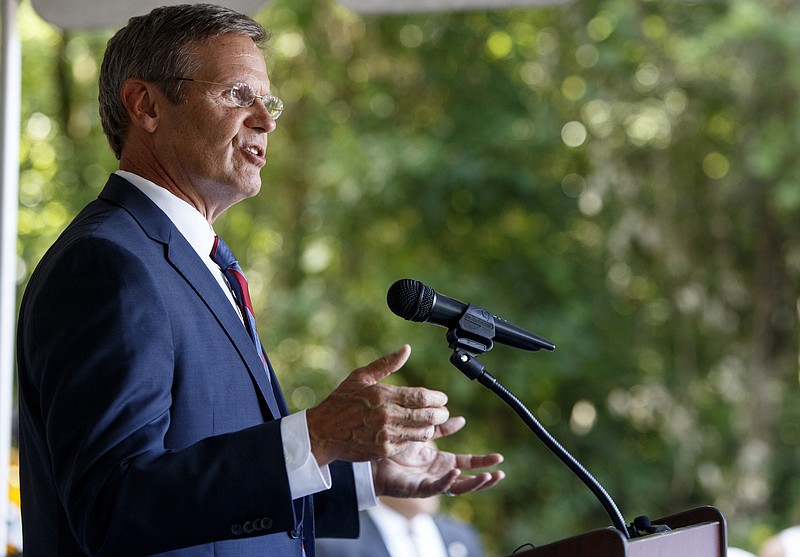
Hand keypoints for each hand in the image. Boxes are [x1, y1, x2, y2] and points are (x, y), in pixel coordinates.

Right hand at [307, 345, 450, 466]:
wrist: (322, 433)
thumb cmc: (341, 402)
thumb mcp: (360, 377)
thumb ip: (386, 364)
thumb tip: (406, 349)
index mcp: (383, 395)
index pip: (421, 397)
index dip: (438, 398)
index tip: (442, 398)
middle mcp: (387, 415)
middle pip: (427, 415)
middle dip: (441, 414)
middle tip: (443, 412)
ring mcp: (386, 434)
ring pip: (422, 433)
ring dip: (431, 428)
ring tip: (431, 424)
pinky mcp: (383, 450)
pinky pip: (408, 445)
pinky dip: (413, 440)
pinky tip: (412, 434)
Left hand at [372, 432, 504, 497]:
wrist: (371, 456)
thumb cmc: (394, 446)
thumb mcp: (424, 432)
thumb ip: (442, 428)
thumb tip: (462, 419)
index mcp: (439, 462)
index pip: (467, 463)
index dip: (483, 462)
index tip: (499, 458)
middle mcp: (437, 474)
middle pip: (467, 480)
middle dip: (485, 478)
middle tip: (500, 473)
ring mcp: (429, 483)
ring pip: (457, 488)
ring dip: (473, 484)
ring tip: (488, 477)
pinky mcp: (418, 488)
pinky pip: (436, 487)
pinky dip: (447, 481)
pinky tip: (455, 472)